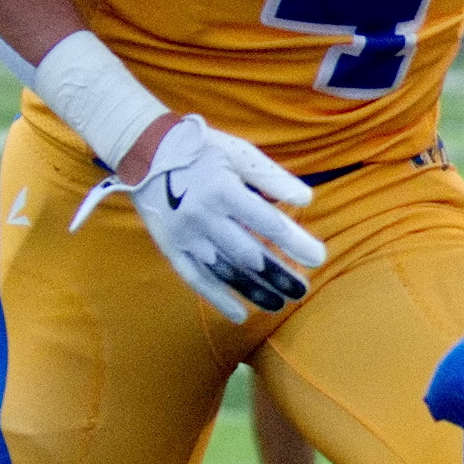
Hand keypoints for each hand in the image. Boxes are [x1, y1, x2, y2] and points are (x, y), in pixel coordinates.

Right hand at [73, 113, 325, 318]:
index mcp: (224, 190)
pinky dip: (218, 298)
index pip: (268, 224)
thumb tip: (307, 199)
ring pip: (225, 272)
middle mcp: (204, 216)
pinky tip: (240, 314)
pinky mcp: (170, 247)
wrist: (145, 150)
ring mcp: (185, 235)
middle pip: (249, 254)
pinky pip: (196, 279)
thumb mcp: (239, 153)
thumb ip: (272, 177)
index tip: (318, 259)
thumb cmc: (202, 150)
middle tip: (302, 290)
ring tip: (280, 304)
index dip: (295, 243)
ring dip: (254, 292)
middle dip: (278, 275)